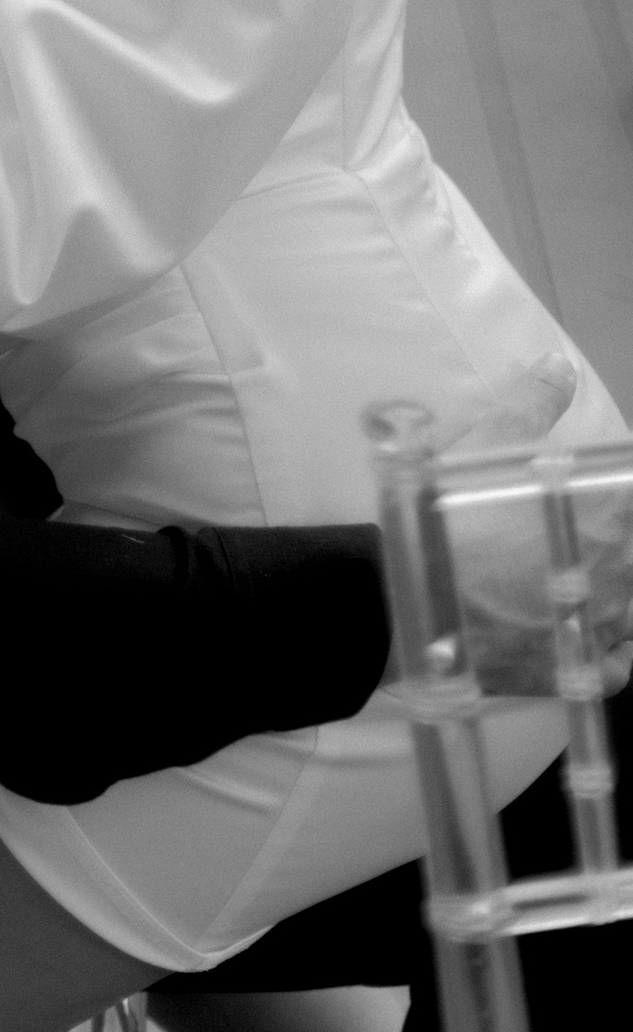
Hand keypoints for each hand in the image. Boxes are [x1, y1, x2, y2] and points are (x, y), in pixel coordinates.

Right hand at [414, 356, 632, 697]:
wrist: (420, 596)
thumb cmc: (458, 510)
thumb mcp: (489, 438)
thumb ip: (534, 401)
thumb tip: (561, 365)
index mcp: (610, 510)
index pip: (630, 499)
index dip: (611, 496)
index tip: (593, 493)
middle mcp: (622, 568)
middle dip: (614, 542)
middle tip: (567, 530)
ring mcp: (605, 622)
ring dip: (617, 592)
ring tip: (578, 580)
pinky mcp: (581, 666)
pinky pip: (619, 663)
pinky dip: (613, 649)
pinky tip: (588, 634)